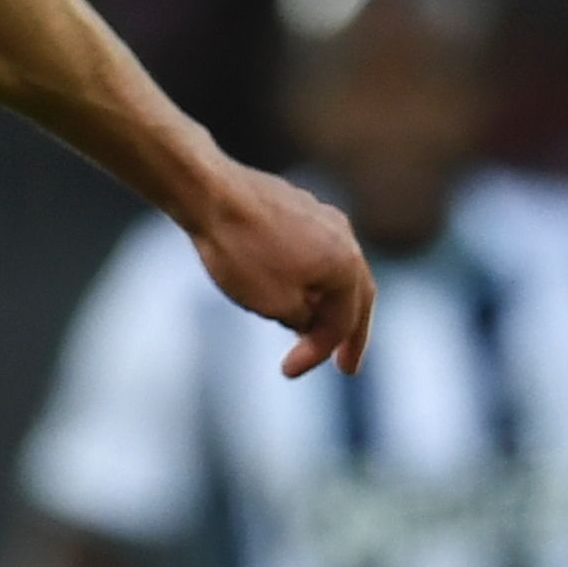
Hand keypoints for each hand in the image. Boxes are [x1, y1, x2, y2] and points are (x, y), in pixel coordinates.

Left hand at [192, 163, 373, 376]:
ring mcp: (322, 218)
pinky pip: (316, 252)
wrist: (210, 194)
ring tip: (317, 332)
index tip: (288, 372)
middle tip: (346, 365)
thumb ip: (303, 321)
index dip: (318, 353)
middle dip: (349, 334)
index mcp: (347, 264)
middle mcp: (344, 237)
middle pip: (357, 295)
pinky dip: (312, 280)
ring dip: (329, 305)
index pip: (343, 322)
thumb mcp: (275, 304)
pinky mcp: (298, 208)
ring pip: (336, 271)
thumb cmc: (242, 251)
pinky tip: (296, 291)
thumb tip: (308, 321)